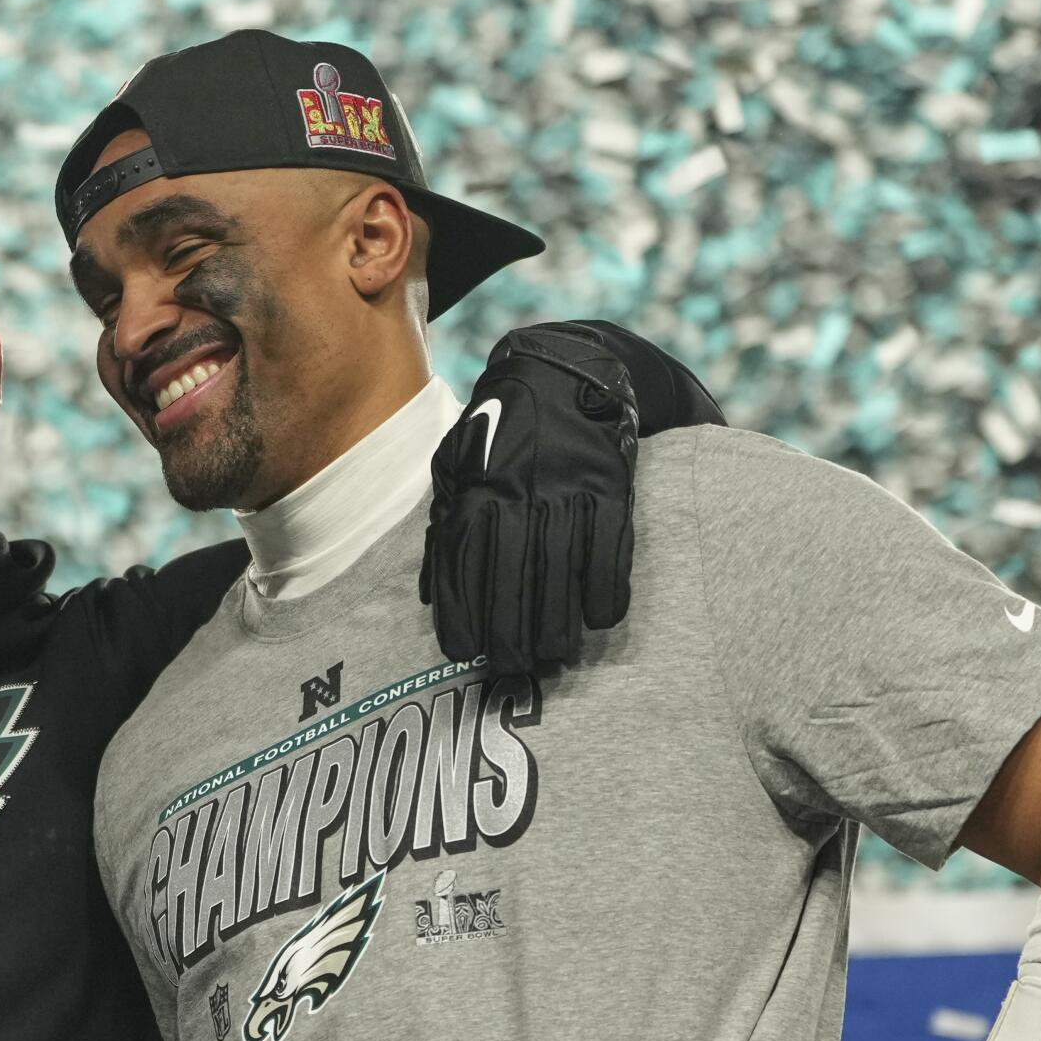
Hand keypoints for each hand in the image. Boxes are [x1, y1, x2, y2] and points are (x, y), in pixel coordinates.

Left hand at [422, 323, 638, 673]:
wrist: (564, 370)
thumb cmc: (499, 432)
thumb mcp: (456, 464)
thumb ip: (443, 526)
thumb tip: (428, 595)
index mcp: (479, 486)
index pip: (466, 559)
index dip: (464, 609)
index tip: (462, 652)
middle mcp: (520, 489)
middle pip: (513, 571)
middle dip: (510, 626)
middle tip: (511, 669)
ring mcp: (568, 486)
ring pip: (561, 564)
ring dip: (558, 617)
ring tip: (554, 659)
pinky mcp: (611, 482)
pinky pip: (611, 542)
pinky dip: (607, 582)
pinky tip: (601, 620)